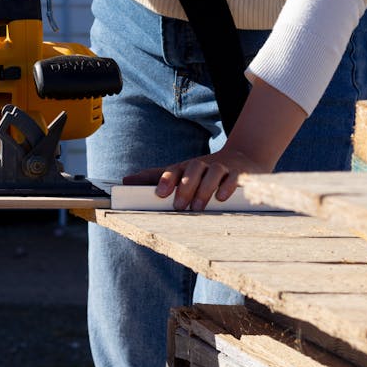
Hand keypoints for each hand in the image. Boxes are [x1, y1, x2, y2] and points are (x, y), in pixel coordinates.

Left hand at [123, 147, 271, 211]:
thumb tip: (125, 180)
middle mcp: (204, 164)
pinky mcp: (240, 173)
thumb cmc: (205, 171)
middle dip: (185, 186)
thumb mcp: (181, 173)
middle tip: (178, 206)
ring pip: (213, 172)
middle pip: (193, 168)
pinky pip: (234, 177)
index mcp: (188, 166)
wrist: (242, 158)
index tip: (159, 194)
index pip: (175, 169)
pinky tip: (221, 198)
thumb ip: (156, 177)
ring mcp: (223, 167)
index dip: (166, 179)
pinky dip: (227, 186)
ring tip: (198, 207)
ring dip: (204, 188)